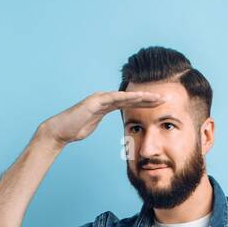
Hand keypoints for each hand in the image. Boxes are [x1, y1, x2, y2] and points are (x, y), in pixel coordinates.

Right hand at [37, 90, 162, 146]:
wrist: (60, 130)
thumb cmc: (75, 129)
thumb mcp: (93, 125)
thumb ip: (101, 121)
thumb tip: (102, 125)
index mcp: (106, 104)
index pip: (130, 103)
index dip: (145, 103)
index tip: (160, 104)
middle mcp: (105, 99)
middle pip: (131, 97)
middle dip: (149, 97)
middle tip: (166, 97)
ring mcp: (100, 99)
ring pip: (125, 96)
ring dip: (142, 96)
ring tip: (157, 97)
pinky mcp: (94, 102)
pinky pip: (113, 99)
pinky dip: (125, 98)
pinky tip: (137, 97)